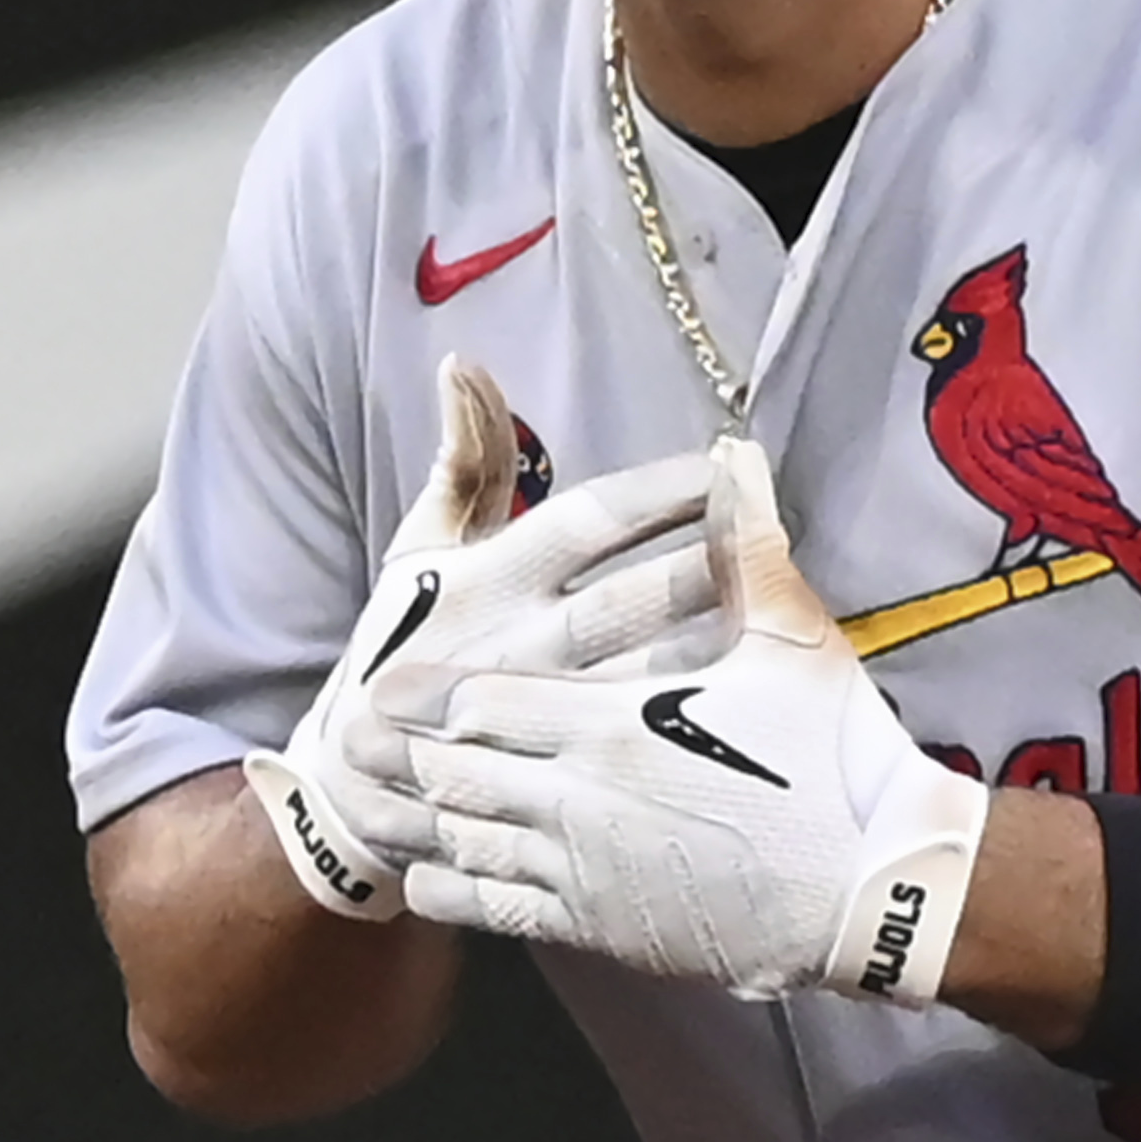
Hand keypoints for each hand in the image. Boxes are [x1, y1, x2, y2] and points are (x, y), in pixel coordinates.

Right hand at [247, 356, 723, 919]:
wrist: (356, 778)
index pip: (592, 521)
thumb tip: (462, 363)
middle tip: (779, 528)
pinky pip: (645, 741)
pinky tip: (756, 692)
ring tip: (784, 600)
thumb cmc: (400, 642)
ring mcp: (544, 713)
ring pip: (651, 673)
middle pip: (636, 598)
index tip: (725, 467)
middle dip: (711, 560)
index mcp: (493, 577)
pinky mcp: (560, 770)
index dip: (662, 493)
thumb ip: (462, 457)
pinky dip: (699, 714)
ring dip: (719, 638)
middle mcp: (520, 642)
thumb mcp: (418, 548)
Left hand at [396, 436, 991, 1005]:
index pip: (485, 702)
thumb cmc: (837, 757)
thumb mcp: (794, 639)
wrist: (873, 889)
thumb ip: (748, 546)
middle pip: (455, 772)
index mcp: (611, 723)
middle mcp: (580, 800)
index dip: (432, 692)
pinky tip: (430, 877)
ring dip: (417, 820)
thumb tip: (734, 457)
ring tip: (371, 803)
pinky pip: (500, 910)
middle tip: (352, 741)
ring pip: (467, 842)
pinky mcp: (604, 928)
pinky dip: (453, 890)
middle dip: (402, 755)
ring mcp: (586, 872)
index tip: (392, 681)